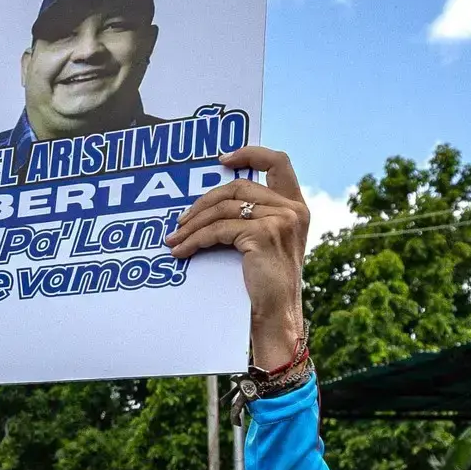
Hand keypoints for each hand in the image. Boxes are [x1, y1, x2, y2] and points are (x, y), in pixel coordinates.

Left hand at [166, 145, 308, 366]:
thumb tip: (212, 205)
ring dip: (193, 224)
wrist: (277, 316)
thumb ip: (254, 218)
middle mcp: (292, 209)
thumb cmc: (266, 286)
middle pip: (238, 186)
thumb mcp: (267, 244)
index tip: (222, 158)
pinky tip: (181, 250)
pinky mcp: (263, 234)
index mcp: (296, 206)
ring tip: (174, 238)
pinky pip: (218, 230)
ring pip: (224, 208)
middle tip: (181, 220)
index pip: (279, 162)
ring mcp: (280, 220)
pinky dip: (194, 240)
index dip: (250, 153)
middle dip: (203, 202)